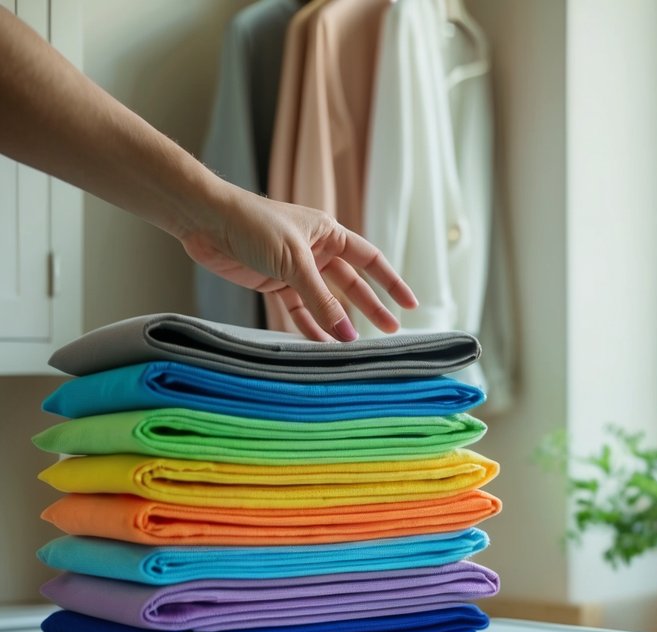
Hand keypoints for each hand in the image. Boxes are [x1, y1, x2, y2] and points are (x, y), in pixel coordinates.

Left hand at [179, 186, 416, 340]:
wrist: (204, 219)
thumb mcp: (294, 262)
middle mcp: (316, 250)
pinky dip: (308, 325)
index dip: (391, 282)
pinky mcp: (272, 283)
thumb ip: (321, 299)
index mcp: (329, 233)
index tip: (410, 304)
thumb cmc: (252, 225)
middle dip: (371, 306)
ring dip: (339, 320)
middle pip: (351, 283)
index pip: (370, 259)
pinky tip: (320, 342)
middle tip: (390, 330)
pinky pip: (298, 308)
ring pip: (325, 300)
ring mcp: (295, 268)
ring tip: (355, 344)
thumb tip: (347, 333)